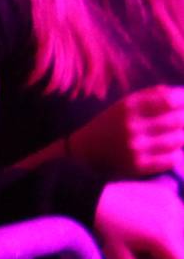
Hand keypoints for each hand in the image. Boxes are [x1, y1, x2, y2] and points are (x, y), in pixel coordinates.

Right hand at [65, 86, 183, 177]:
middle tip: (182, 121)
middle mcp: (131, 126)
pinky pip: (172, 159)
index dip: (182, 101)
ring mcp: (134, 147)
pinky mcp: (138, 166)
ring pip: (177, 140)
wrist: (84, 152)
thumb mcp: (124, 105)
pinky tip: (169, 151)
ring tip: (175, 136)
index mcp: (127, 107)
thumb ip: (151, 95)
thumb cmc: (111, 124)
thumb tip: (179, 93)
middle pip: (177, 120)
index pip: (168, 100)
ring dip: (180, 137)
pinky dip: (175, 154)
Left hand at [95, 178, 183, 258]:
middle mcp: (175, 218)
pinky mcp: (171, 196)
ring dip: (171, 251)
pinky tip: (148, 230)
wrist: (91, 195)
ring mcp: (175, 205)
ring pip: (183, 242)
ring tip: (145, 247)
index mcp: (163, 238)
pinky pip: (179, 223)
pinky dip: (170, 234)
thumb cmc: (103, 230)